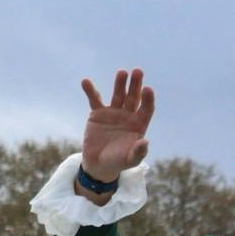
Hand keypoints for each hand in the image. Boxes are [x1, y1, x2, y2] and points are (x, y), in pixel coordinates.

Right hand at [80, 68, 154, 182]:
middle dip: (136, 85)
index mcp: (139, 125)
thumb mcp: (130, 160)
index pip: (146, 109)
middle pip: (134, 98)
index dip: (148, 99)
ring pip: (118, 95)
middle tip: (138, 71)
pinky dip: (90, 90)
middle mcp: (128, 116)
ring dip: (119, 84)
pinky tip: (86, 81)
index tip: (148, 89)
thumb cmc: (118, 162)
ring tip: (122, 72)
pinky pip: (94, 99)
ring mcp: (113, 113)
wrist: (99, 164)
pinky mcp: (97, 113)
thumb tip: (145, 141)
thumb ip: (138, 152)